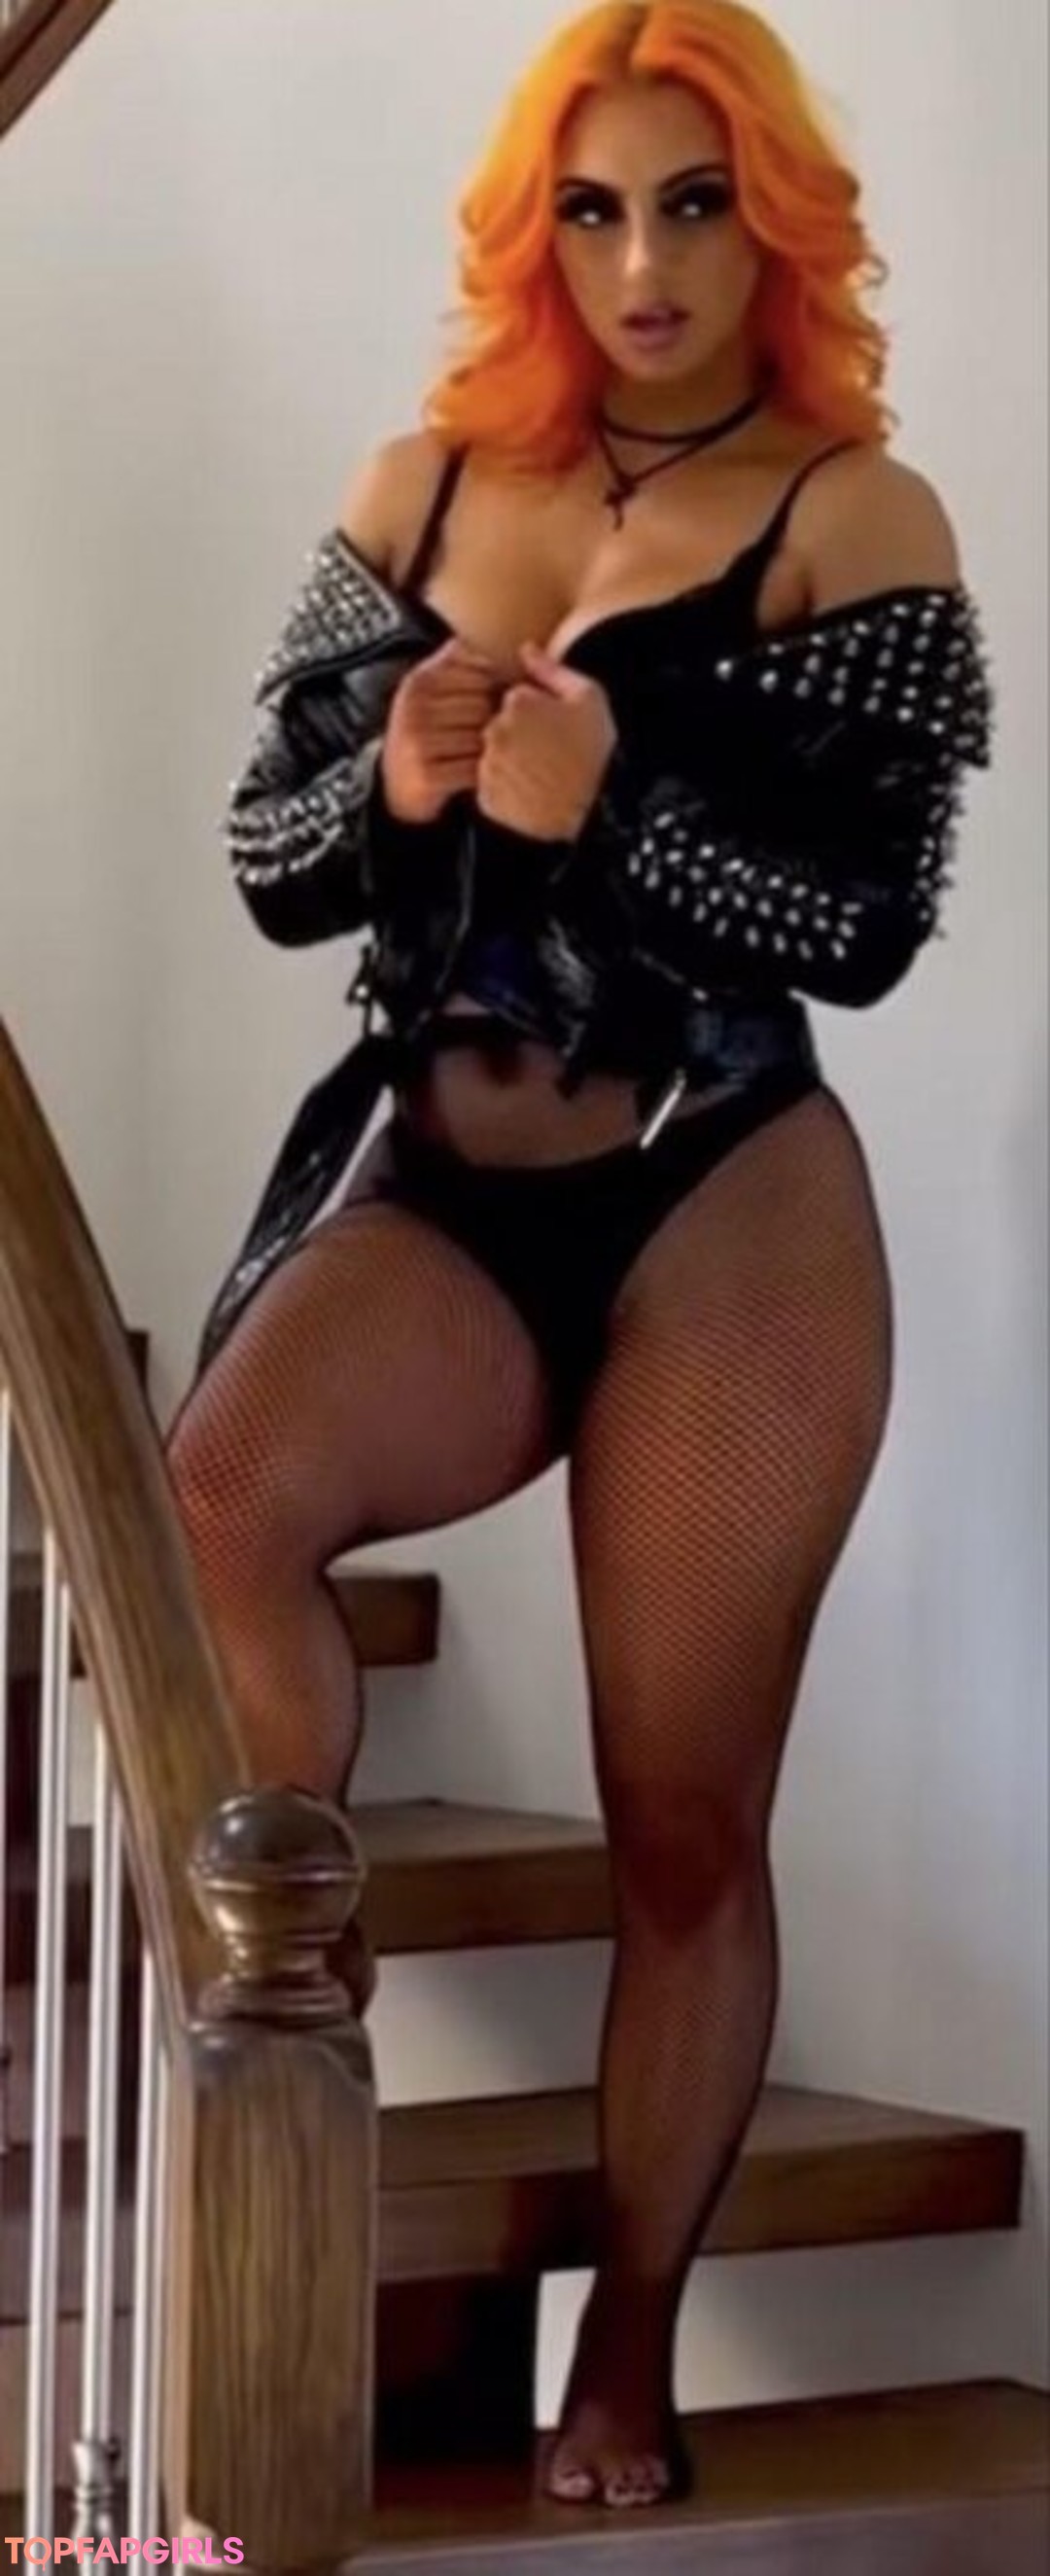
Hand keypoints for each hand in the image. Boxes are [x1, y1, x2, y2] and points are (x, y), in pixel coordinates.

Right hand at [381, 639, 499, 824]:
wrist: (396, 784)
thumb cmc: (427, 731)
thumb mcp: (434, 689)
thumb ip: (465, 660)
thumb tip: (518, 644)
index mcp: (422, 678)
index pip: (482, 673)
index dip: (495, 691)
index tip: (488, 705)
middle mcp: (415, 705)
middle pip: (484, 705)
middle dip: (491, 722)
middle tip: (482, 736)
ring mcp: (418, 740)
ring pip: (482, 736)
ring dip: (489, 750)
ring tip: (478, 754)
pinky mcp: (426, 774)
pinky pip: (475, 769)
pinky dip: (482, 775)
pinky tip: (475, 775)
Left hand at [476, 642, 617, 840]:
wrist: (594, 812)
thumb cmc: (594, 754)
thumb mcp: (589, 699)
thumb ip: (552, 670)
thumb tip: (526, 649)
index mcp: (518, 702)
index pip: (512, 697)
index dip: (534, 710)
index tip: (550, 727)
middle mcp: (495, 731)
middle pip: (497, 724)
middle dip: (518, 735)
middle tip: (547, 753)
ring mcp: (488, 764)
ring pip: (490, 754)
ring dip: (508, 760)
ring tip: (539, 773)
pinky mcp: (486, 794)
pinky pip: (487, 784)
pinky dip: (503, 787)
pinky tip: (528, 790)